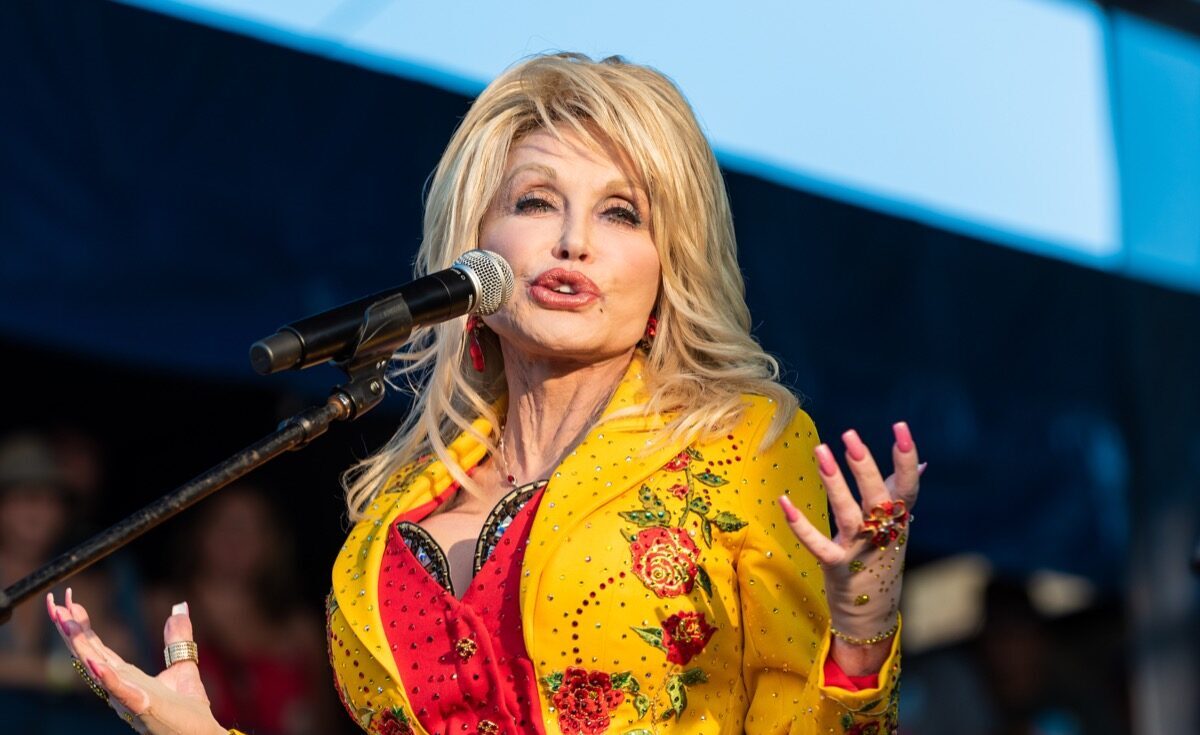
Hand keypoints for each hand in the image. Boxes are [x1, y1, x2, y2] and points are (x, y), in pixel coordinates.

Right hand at [47, 589, 225, 734]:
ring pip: (98, 670)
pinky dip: (108, 678)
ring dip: (81, 648)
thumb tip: (179, 608)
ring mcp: (128, 698)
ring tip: (66, 625)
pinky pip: (122, 692)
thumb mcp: (183, 664)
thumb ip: (177, 639)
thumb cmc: (188, 709)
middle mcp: (121, 686)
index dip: (83, 626)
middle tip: (55, 604)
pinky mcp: (144, 708)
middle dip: (70, 631)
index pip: (98, 648)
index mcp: (127, 676)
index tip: (71, 602)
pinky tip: (97, 664)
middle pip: (90, 655)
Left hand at [779, 422, 922, 671]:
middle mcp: (883, 535)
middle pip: (878, 497)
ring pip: (849, 515)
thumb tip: (922, 463)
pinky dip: (801, 525)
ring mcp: (860, 551)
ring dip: (834, 483)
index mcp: (898, 522)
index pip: (908, 487)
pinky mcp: (837, 567)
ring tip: (821, 451)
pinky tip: (785, 501)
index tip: (901, 427)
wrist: (871, 616)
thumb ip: (903, 493)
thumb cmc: (882, 561)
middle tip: (850, 436)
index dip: (906, 458)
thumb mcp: (897, 527)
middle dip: (865, 466)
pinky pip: (818, 545)